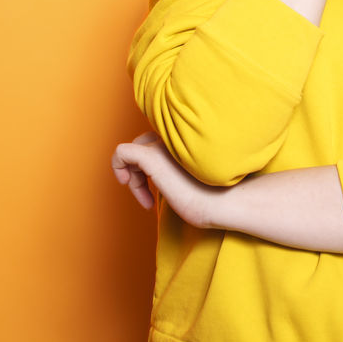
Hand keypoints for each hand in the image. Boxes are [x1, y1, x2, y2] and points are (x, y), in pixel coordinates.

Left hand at [111, 131, 227, 228]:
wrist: (224, 202)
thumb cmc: (215, 198)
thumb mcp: (195, 181)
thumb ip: (181, 174)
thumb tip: (171, 185)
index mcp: (186, 142)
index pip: (157, 143)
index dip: (151, 168)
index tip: (155, 193)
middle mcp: (173, 139)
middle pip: (143, 145)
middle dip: (140, 172)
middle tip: (148, 197)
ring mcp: (162, 146)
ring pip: (132, 151)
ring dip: (133, 178)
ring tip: (146, 200)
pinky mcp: (152, 157)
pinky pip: (122, 153)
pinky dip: (118, 167)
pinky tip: (128, 184)